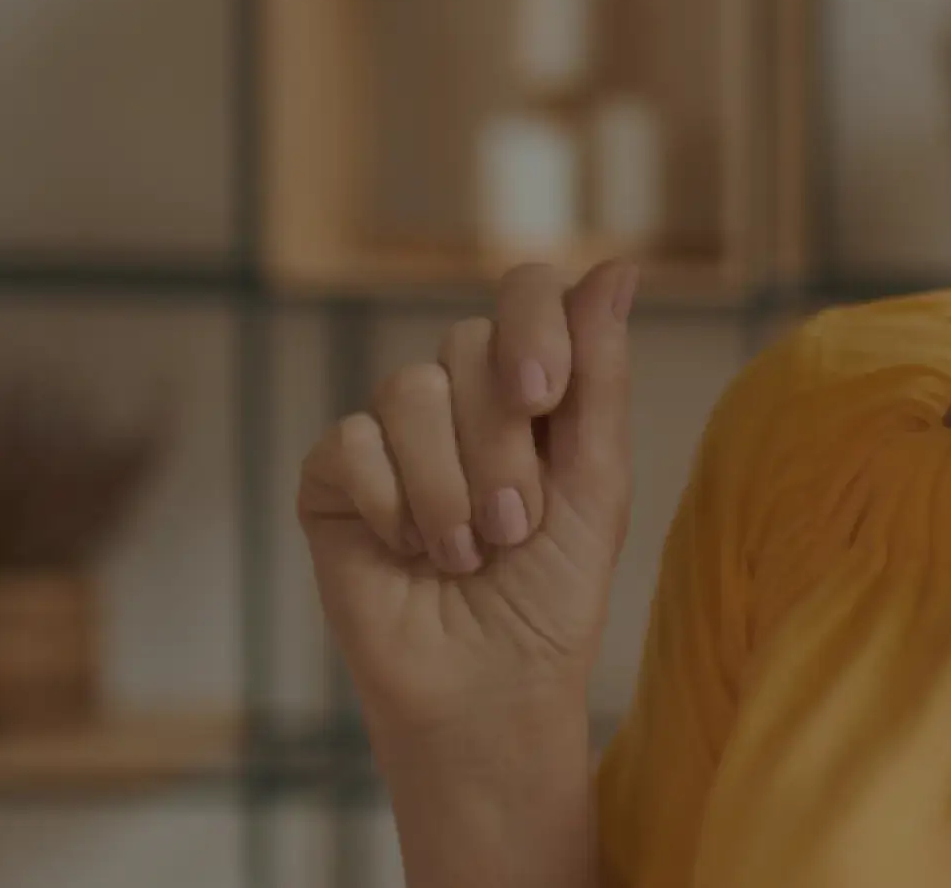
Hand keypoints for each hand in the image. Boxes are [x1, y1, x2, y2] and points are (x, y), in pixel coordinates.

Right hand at [296, 261, 641, 726]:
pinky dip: (392, 503)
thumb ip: (600, 376)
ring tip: (470, 553)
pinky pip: (350, 443)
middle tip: (516, 526)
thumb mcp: (596, 481)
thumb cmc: (553, 589)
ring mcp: (391, 433)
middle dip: (501, 443)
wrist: (490, 682)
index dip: (534, 325)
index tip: (545, 397)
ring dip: (451, 485)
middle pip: (466, 343)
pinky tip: (410, 550)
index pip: (527, 291)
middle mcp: (459, 396)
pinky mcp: (333, 476)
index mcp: (532, 386)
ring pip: (407, 389)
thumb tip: (617, 268)